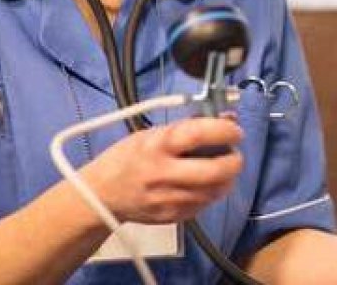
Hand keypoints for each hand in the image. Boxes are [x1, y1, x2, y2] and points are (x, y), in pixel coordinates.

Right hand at [79, 117, 243, 223]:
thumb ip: (186, 128)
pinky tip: (206, 184)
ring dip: (227, 178)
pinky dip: (212, 192)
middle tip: (234, 154)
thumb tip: (224, 119)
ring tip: (222, 168)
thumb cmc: (127, 158)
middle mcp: (163, 174)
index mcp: (157, 146)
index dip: (224, 131)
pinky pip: (205, 204)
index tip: (234, 130)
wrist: (102, 195)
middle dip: (234, 161)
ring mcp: (169, 199)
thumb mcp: (151, 134)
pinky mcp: (173, 217)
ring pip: (215, 191)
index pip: (198, 134)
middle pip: (215, 171)